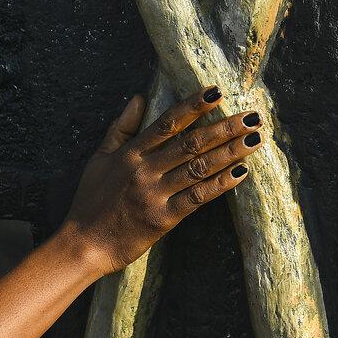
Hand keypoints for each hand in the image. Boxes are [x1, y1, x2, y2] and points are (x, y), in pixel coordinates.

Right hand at [63, 86, 262, 275]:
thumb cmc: (90, 201)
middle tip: (252, 116)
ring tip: (255, 139)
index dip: (193, 105)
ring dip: (230, 151)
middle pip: (192, 142)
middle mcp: (145, 170)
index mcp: (131, 153)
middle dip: (225, 127)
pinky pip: (197, 198)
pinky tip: (241, 172)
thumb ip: (121, 127)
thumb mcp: (99, 158)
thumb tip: (138, 98)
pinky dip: (221, 184)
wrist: (82, 245)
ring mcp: (155, 194)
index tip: (217, 92)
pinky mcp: (163, 219)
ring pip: (199, 167)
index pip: (167, 123)